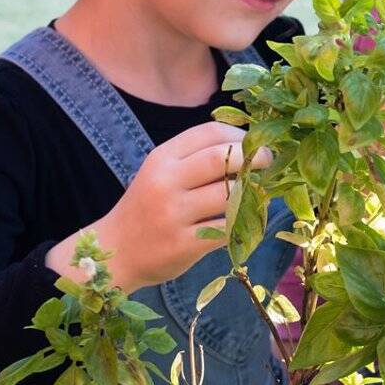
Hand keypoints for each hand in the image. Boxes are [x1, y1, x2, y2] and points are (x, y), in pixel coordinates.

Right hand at [46, 122, 272, 293]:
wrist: (114, 251)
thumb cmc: (146, 208)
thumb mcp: (161, 173)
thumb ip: (195, 158)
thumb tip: (249, 146)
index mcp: (162, 158)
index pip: (210, 132)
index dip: (240, 135)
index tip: (256, 143)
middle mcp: (167, 182)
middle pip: (222, 158)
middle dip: (255, 157)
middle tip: (269, 162)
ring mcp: (174, 214)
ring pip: (230, 195)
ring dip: (253, 193)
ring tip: (260, 193)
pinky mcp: (184, 244)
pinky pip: (227, 229)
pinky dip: (243, 224)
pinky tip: (248, 220)